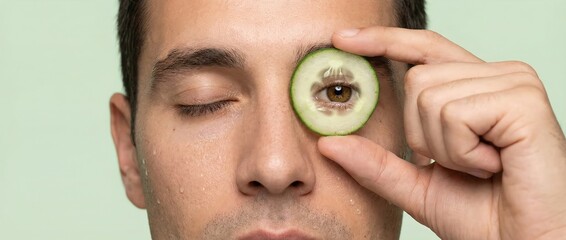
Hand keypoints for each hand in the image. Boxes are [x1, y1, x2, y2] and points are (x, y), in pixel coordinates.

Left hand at [318, 26, 565, 239]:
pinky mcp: (522, 98)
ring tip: (482, 166)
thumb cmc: (485, 216)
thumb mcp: (417, 187)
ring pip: (429, 96)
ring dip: (445, 147)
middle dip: (423, 135)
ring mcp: (513, 82)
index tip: (341, 38)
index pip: (423, 49)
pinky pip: (454, 113)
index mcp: (474, 88)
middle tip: (463, 163)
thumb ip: (375, 164)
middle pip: (415, 79)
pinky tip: (494, 164)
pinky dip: (462, 150)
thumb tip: (328, 144)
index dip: (383, 40)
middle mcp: (497, 75)